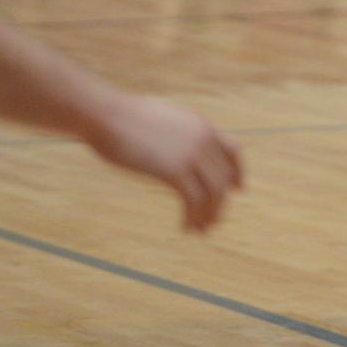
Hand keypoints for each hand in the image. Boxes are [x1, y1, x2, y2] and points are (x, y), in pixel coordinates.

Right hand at [89, 94, 242, 232]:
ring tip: (200, 231)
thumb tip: (175, 147)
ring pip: (214, 192)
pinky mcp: (175, 170)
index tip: (238, 189)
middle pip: (223, 177)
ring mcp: (191, 154)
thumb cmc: (124, 117)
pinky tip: (184, 228)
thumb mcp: (161, 120)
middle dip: (220, 203)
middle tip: (212, 222)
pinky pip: (194, 201)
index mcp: (201, 125)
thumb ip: (176, 134)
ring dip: (209, 215)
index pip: (233, 151)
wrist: (107, 115)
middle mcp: (203, 139)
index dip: (237, 172)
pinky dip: (192, 217)